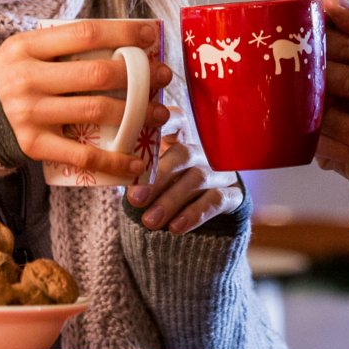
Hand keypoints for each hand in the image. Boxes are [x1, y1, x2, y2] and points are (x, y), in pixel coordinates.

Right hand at [0, 19, 170, 181]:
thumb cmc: (10, 76)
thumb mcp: (25, 50)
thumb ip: (62, 45)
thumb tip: (122, 40)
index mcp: (27, 46)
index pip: (84, 34)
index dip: (123, 33)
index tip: (151, 36)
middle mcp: (27, 78)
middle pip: (96, 74)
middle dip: (139, 75)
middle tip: (163, 77)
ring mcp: (30, 114)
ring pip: (96, 111)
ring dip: (137, 113)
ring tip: (159, 113)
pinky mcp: (33, 145)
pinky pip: (81, 156)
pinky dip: (114, 160)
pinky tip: (136, 161)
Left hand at [126, 130, 242, 233]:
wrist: (203, 211)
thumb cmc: (169, 186)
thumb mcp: (154, 175)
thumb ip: (138, 171)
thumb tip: (115, 173)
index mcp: (180, 139)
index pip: (176, 121)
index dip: (164, 121)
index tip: (148, 125)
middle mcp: (202, 152)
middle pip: (183, 155)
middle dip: (158, 177)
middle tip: (136, 199)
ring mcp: (219, 172)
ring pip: (197, 179)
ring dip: (171, 201)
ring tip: (149, 221)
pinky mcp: (233, 194)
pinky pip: (215, 201)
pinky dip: (194, 215)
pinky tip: (175, 228)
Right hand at [317, 0, 348, 194]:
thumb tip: (328, 0)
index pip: (319, 36)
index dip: (331, 42)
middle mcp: (339, 81)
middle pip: (306, 71)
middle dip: (336, 78)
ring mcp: (332, 116)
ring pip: (306, 108)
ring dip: (340, 120)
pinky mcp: (330, 150)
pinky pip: (313, 144)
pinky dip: (340, 146)